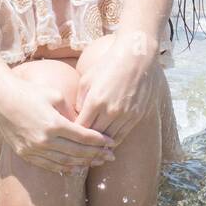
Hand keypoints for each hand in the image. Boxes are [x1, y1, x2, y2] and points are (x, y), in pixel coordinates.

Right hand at [0, 74, 114, 175]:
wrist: (0, 99)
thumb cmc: (29, 92)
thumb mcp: (54, 95)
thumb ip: (71, 112)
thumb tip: (85, 125)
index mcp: (54, 124)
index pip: (83, 137)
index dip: (99, 141)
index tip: (111, 142)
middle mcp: (44, 140)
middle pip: (77, 152)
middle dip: (96, 154)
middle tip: (110, 156)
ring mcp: (33, 149)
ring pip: (65, 162)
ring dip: (83, 163)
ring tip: (97, 162)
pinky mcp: (25, 154)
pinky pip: (49, 165)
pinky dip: (64, 168)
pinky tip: (76, 168)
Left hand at [73, 32, 159, 147]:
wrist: (137, 56)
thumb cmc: (108, 65)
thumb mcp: (87, 79)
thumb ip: (80, 101)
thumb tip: (78, 117)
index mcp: (95, 101)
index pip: (80, 128)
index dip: (73, 134)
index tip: (68, 137)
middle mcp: (111, 110)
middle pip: (94, 137)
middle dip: (85, 143)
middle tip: (77, 147)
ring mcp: (126, 114)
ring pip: (109, 140)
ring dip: (100, 144)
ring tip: (91, 148)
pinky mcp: (137, 115)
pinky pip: (122, 134)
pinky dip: (113, 139)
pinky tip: (106, 141)